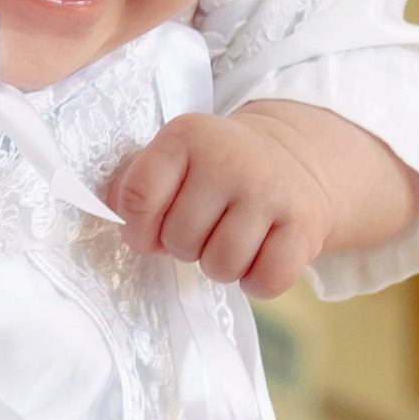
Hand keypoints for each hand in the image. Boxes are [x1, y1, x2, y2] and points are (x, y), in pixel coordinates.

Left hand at [110, 100, 418, 298]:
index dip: (138, 230)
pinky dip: (258, 282)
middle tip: (204, 229)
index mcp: (187, 137)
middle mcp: (230, 158)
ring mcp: (270, 191)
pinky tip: (260, 255)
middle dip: (185, 247)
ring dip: (220, 266)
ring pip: (221, 266)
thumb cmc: (216, 173)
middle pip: (180, 240)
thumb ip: (136, 187)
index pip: (138, 198)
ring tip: (230, 241)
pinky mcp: (305, 225)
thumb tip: (113, 216)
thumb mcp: (174, 160)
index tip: (152, 231)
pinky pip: (266, 281)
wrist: (294, 161)